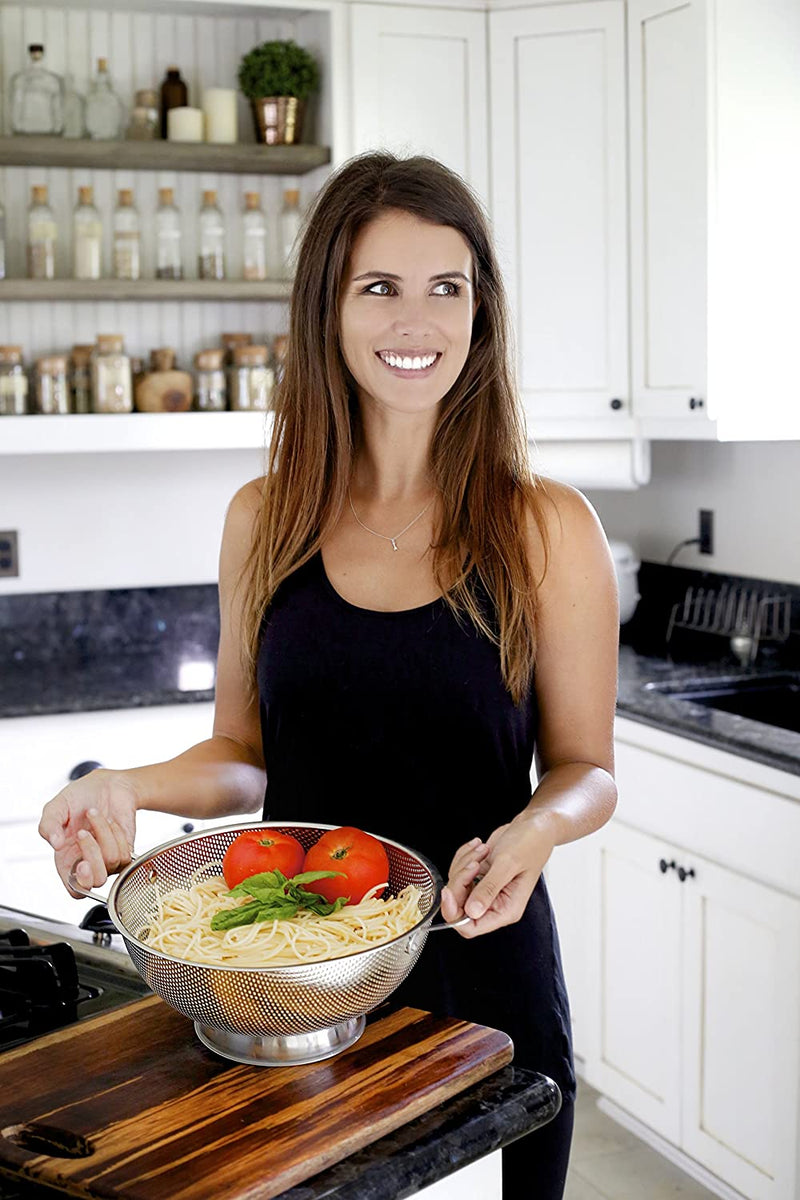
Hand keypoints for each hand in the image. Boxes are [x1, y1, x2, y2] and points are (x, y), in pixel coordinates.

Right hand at [37, 769, 139, 896]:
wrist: (107, 783)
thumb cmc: (80, 797)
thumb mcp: (56, 807)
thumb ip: (48, 825)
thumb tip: (54, 844)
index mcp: (67, 859)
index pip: (76, 890)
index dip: (80, 883)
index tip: (81, 864)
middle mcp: (88, 862)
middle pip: (96, 880)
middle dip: (91, 854)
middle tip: (82, 832)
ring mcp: (108, 857)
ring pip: (111, 861)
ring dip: (102, 833)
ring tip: (95, 815)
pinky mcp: (125, 849)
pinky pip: (126, 853)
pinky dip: (116, 833)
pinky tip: (110, 821)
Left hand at [440, 812, 555, 937]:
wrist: (534, 826)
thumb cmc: (530, 844)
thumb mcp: (508, 864)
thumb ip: (489, 888)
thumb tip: (472, 911)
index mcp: (506, 910)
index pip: (471, 927)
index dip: (455, 913)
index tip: (449, 892)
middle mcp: (495, 903)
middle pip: (459, 906)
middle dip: (460, 881)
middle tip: (473, 863)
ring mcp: (486, 889)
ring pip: (457, 886)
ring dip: (464, 864)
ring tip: (483, 850)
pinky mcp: (479, 876)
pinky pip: (459, 871)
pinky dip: (464, 856)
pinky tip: (479, 846)